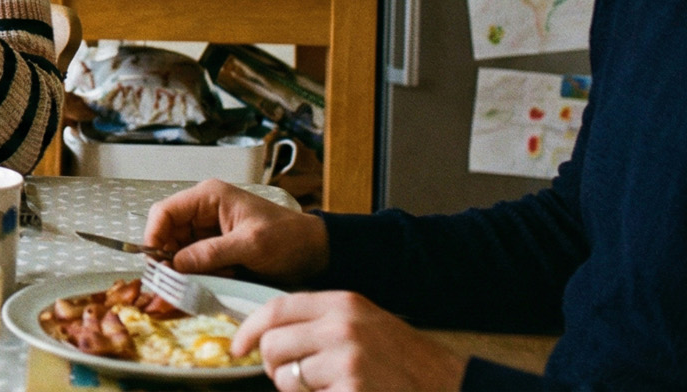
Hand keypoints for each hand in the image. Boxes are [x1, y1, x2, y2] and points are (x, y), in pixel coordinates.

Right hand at [144, 179, 329, 283]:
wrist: (316, 254)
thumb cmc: (289, 238)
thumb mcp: (251, 244)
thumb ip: (212, 253)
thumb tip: (176, 265)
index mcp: (209, 197)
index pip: (165, 212)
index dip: (154, 237)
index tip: (156, 265)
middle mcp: (203, 213)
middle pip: (167, 235)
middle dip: (168, 260)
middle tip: (172, 285)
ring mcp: (208, 233)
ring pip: (177, 253)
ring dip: (184, 272)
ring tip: (197, 286)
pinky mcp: (215, 251)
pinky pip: (193, 265)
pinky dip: (196, 278)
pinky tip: (207, 287)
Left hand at [235, 292, 467, 391]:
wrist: (447, 385)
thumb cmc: (401, 358)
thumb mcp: (363, 322)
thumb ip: (318, 321)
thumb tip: (265, 335)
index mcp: (343, 304)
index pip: (276, 309)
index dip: (249, 329)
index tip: (238, 348)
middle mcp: (343, 328)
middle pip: (273, 345)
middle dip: (273, 367)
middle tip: (289, 377)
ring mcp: (348, 362)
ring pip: (287, 379)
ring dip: (298, 391)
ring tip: (327, 388)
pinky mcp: (352, 390)